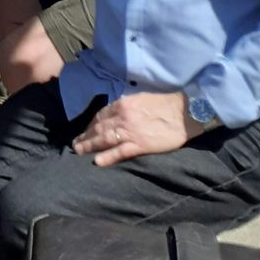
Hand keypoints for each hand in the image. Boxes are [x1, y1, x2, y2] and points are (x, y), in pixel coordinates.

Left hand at [72, 92, 193, 167]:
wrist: (185, 112)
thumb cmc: (165, 104)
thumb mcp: (141, 99)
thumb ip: (126, 106)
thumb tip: (115, 113)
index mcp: (123, 104)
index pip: (100, 115)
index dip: (90, 124)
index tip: (85, 130)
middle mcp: (123, 117)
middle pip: (98, 127)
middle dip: (85, 136)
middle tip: (75, 144)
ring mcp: (130, 131)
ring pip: (104, 139)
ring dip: (89, 145)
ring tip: (79, 151)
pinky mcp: (140, 145)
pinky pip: (120, 152)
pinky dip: (107, 156)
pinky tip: (97, 161)